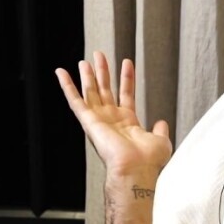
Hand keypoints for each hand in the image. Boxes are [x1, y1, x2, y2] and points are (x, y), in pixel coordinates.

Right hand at [56, 51, 171, 178]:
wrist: (136, 168)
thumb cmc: (148, 161)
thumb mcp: (160, 141)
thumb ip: (160, 130)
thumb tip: (161, 123)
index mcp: (127, 123)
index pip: (126, 94)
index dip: (127, 78)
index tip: (127, 62)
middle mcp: (111, 121)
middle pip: (105, 90)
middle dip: (103, 72)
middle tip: (99, 55)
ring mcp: (99, 120)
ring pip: (91, 92)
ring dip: (88, 76)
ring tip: (86, 60)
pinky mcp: (88, 121)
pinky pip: (74, 101)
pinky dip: (67, 86)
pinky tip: (61, 73)